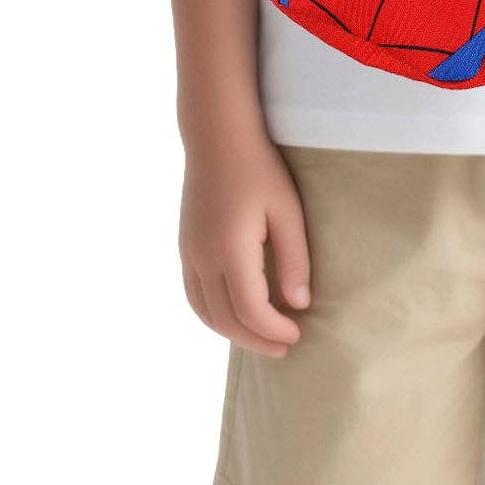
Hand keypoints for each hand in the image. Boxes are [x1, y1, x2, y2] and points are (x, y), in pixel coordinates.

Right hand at [180, 128, 312, 357]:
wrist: (216, 136)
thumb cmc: (258, 168)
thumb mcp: (287, 210)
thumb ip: (294, 258)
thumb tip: (299, 304)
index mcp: (230, 249)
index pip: (250, 310)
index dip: (274, 329)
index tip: (298, 333)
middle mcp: (202, 257)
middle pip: (225, 320)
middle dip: (256, 339)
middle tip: (285, 347)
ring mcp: (188, 253)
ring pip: (205, 313)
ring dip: (233, 332)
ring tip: (262, 337)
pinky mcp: (185, 247)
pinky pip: (194, 295)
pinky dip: (213, 315)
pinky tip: (234, 316)